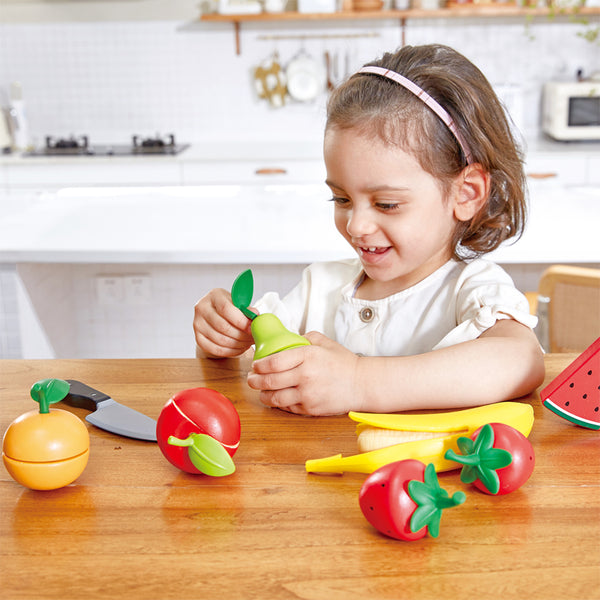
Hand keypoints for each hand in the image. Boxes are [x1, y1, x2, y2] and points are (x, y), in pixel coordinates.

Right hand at [194, 288, 254, 357]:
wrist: (216, 316)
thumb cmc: (230, 309)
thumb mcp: (239, 304)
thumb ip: (247, 310)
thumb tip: (255, 315)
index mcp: (214, 295)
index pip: (226, 309)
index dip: (241, 321)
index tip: (252, 328)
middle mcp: (202, 308)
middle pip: (223, 326)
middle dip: (241, 335)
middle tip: (253, 338)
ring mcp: (197, 323)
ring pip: (220, 340)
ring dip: (238, 344)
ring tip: (248, 343)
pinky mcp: (198, 338)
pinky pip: (215, 349)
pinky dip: (230, 351)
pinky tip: (239, 348)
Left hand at [247, 331, 361, 415]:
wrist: (361, 384)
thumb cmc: (343, 362)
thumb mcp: (324, 342)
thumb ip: (303, 338)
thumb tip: (284, 339)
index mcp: (307, 356)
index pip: (273, 362)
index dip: (258, 365)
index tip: (255, 364)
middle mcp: (305, 376)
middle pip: (269, 381)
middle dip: (255, 381)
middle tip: (251, 378)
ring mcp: (307, 395)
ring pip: (274, 398)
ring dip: (263, 394)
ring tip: (261, 390)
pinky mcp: (310, 409)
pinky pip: (287, 407)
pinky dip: (278, 403)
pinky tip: (276, 397)